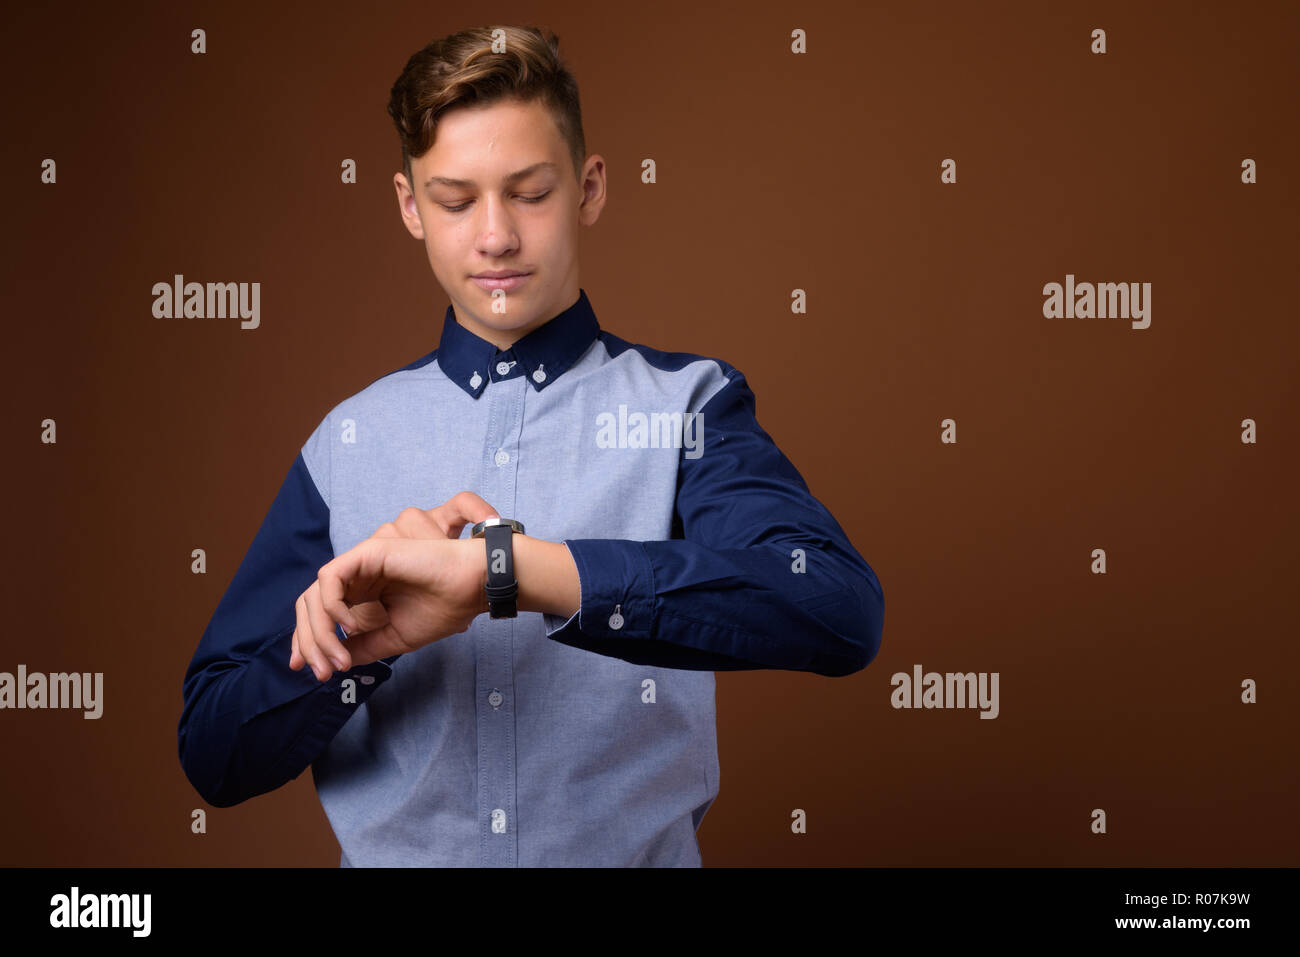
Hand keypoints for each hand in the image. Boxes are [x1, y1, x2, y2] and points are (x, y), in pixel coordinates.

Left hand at [290, 492, 497, 680]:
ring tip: (338, 658)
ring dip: (319, 632)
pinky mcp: (366, 553)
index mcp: (364, 593)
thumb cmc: (443, 608)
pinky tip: (349, 627)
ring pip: (314, 595)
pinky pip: (329, 578)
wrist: (471, 587)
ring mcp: (360, 564)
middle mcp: (357, 577)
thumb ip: (364, 646)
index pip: (320, 614)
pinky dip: (331, 606)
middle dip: (309, 642)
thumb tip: (335, 661)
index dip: (309, 642)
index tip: (312, 671)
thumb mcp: (395, 638)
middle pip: (310, 607)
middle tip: (322, 671)